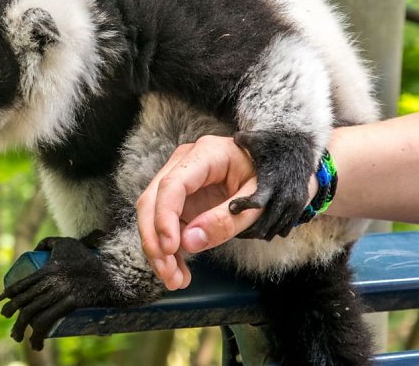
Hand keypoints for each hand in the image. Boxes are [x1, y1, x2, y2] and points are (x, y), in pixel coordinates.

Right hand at [136, 136, 263, 289]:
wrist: (281, 171)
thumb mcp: (258, 200)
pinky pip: (167, 226)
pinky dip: (169, 250)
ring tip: (174, 279)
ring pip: (153, 215)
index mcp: (206, 155)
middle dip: (154, 239)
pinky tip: (179, 271)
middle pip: (152, 200)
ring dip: (158, 248)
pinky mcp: (182, 202)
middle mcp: (185, 165)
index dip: (165, 217)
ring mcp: (181, 183)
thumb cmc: (273, 177)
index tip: (170, 247)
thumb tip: (189, 242)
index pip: (172, 185)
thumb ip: (226, 220)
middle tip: (166, 271)